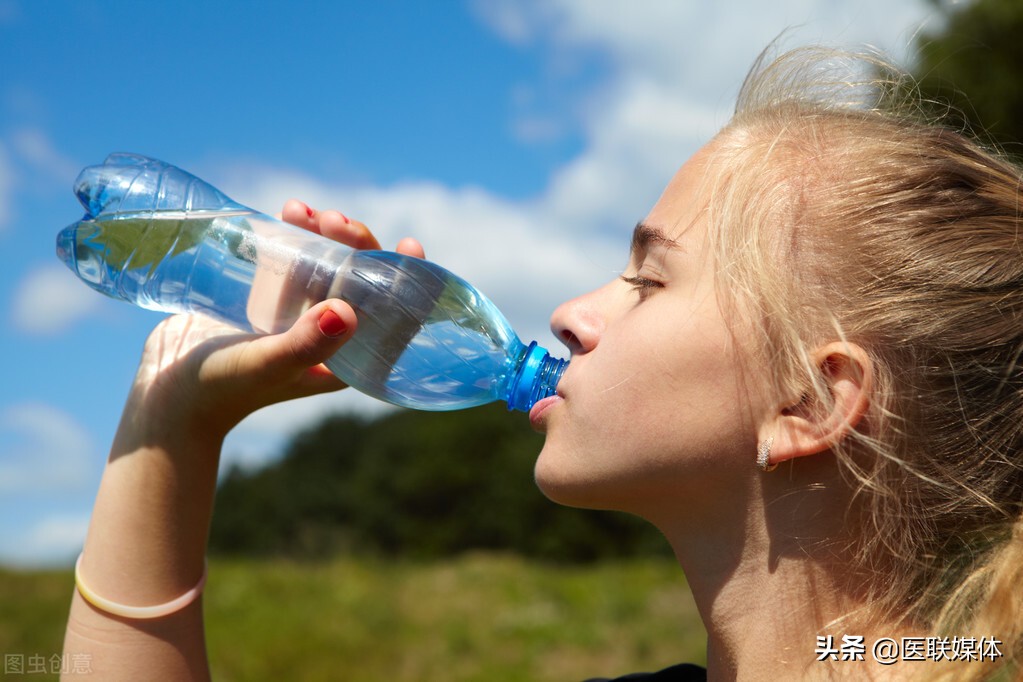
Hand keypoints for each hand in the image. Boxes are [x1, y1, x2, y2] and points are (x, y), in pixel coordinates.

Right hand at [128, 201, 423, 437]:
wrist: (166, 392)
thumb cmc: (221, 388)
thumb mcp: (267, 363)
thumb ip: (306, 343)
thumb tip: (348, 312)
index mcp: (345, 361)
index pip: (391, 319)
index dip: (407, 283)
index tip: (409, 246)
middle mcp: (328, 338)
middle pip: (361, 284)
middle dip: (357, 248)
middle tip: (337, 222)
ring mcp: (297, 318)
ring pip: (328, 268)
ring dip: (327, 237)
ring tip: (306, 212)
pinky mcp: (267, 301)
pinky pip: (294, 263)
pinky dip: (296, 236)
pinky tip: (292, 211)